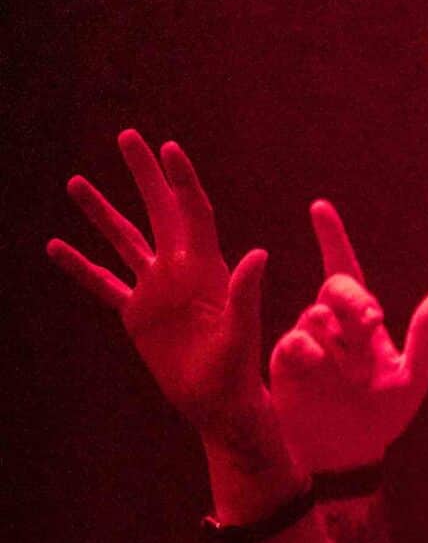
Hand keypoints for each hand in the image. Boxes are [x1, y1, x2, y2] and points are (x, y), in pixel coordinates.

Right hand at [48, 131, 282, 451]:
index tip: (168, 147)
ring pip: (124, 240)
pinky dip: (80, 267)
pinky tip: (55, 247)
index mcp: (207, 269)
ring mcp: (156, 290)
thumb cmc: (238, 374)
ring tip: (75, 182)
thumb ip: (245, 295)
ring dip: (101, 212)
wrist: (219, 406)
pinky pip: (103, 283)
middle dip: (144, 175)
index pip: (193, 213)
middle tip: (128, 136)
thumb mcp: (242, 334)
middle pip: (158, 211)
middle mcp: (179, 270)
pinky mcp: (137, 314)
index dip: (180, 181)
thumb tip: (258, 253)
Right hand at [270, 202, 427, 474]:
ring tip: (355, 373)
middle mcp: (332, 326)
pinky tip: (320, 366)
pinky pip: (295, 342)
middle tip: (371, 322)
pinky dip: (311, 351)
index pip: (346, 272)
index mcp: (362, 323)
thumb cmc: (382, 416)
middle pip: (337, 289)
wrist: (349, 451)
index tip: (319, 208)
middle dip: (353, 299)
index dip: (332, 239)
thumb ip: (425, 339)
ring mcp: (308, 342)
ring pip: (317, 315)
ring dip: (341, 340)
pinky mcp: (287, 362)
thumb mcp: (411, 380)